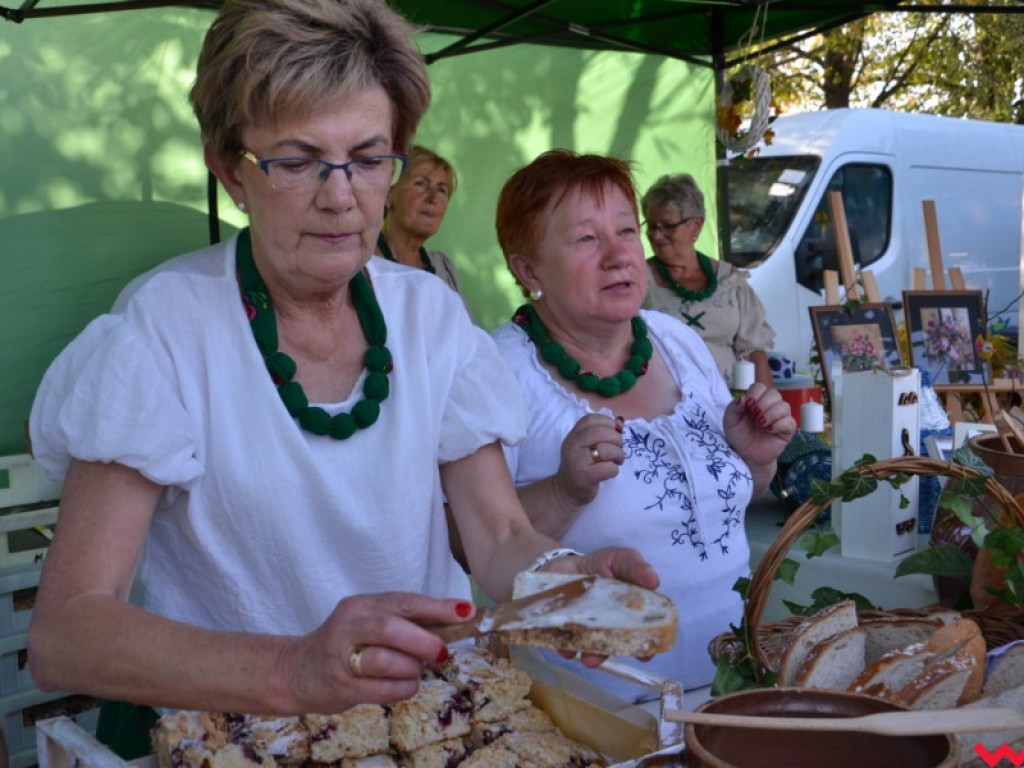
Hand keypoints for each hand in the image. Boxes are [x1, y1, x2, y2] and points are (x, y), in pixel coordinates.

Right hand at [280, 592, 474, 711]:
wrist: (296, 671)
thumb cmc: (346, 644)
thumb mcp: (370, 623)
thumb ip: (406, 621)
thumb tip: (456, 620)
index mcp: (361, 605)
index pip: (403, 601)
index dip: (437, 607)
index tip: (467, 611)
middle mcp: (349, 626)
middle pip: (392, 628)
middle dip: (424, 642)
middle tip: (441, 652)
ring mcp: (342, 657)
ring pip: (386, 660)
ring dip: (412, 669)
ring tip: (416, 671)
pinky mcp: (341, 686)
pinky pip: (382, 689)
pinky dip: (403, 688)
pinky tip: (406, 686)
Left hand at [545, 546, 660, 667]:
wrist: (568, 564)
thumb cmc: (602, 565)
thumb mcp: (621, 559)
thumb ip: (635, 566)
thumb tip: (653, 580)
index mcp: (630, 612)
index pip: (641, 634)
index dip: (645, 646)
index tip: (644, 655)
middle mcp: (611, 626)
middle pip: (613, 646)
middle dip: (607, 654)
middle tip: (600, 659)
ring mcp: (588, 629)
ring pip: (589, 648)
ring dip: (586, 654)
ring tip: (583, 657)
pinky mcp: (566, 628)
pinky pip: (564, 641)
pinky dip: (564, 645)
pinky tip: (564, 646)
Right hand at [554, 414, 624, 506]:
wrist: (566, 491)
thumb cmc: (580, 466)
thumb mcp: (583, 446)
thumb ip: (598, 434)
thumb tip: (619, 424)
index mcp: (573, 435)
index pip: (591, 419)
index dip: (607, 423)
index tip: (614, 432)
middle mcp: (573, 445)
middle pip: (601, 432)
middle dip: (617, 440)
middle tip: (619, 449)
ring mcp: (577, 461)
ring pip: (606, 450)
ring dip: (618, 455)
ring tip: (617, 461)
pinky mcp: (584, 476)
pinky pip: (608, 468)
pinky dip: (614, 470)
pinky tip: (611, 472)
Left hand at [723, 382, 795, 466]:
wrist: (746, 455)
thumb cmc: (739, 436)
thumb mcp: (730, 422)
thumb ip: (733, 408)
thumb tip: (742, 398)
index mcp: (756, 401)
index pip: (760, 387)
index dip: (755, 394)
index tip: (747, 406)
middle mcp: (770, 406)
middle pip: (774, 394)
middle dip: (763, 404)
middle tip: (754, 416)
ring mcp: (780, 417)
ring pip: (784, 406)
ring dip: (770, 414)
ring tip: (760, 424)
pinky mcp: (787, 430)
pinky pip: (790, 422)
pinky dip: (779, 425)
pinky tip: (769, 430)